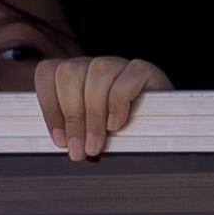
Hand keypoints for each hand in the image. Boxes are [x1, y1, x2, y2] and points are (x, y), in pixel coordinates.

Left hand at [32, 55, 166, 161]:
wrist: (165, 130)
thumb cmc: (124, 134)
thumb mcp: (91, 134)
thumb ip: (73, 133)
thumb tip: (62, 146)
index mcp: (75, 77)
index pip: (48, 73)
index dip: (48, 106)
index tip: (59, 140)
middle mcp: (94, 67)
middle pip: (69, 73)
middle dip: (71, 115)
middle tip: (79, 149)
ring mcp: (119, 65)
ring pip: (97, 73)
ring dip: (93, 114)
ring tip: (97, 143)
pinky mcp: (144, 70)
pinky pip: (126, 77)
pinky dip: (118, 103)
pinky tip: (118, 124)